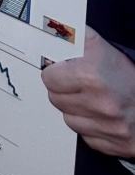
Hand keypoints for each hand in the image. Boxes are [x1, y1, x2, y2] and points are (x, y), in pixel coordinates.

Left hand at [42, 25, 134, 156]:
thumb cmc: (129, 73)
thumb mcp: (101, 46)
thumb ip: (74, 36)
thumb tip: (52, 29)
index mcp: (92, 76)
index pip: (49, 78)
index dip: (54, 72)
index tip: (60, 70)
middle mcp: (100, 103)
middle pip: (55, 99)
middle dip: (62, 90)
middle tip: (77, 84)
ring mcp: (108, 127)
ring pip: (69, 119)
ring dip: (75, 110)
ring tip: (91, 98)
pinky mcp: (115, 144)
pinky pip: (86, 137)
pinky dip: (90, 127)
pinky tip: (100, 115)